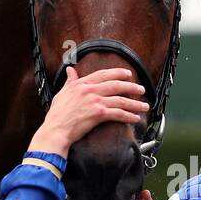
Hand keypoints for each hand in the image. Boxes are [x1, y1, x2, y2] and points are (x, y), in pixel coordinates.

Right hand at [28, 65, 148, 155]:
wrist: (56, 130)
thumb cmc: (57, 114)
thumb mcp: (62, 93)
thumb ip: (70, 81)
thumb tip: (70, 69)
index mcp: (82, 84)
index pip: (103, 74)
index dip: (118, 73)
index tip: (128, 74)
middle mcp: (90, 90)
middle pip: (116, 85)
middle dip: (132, 87)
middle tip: (141, 89)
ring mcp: (95, 101)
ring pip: (121, 100)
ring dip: (135, 103)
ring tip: (145, 106)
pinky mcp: (99, 114)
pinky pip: (118, 114)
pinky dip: (129, 116)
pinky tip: (136, 118)